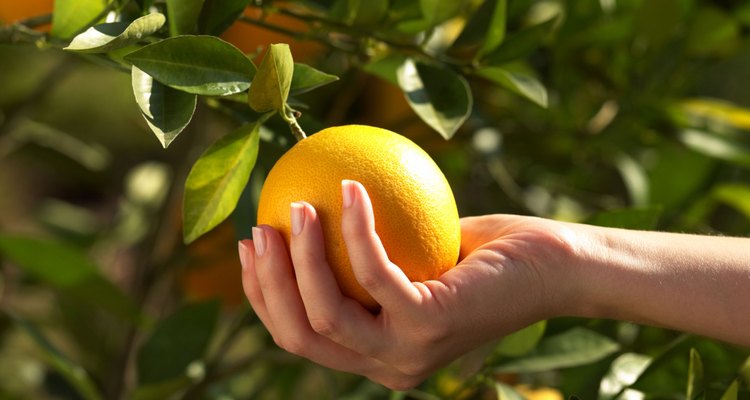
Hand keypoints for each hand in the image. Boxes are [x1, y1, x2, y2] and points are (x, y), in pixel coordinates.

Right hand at [238, 180, 573, 389]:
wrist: (554, 267)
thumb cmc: (488, 255)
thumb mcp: (415, 254)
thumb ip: (369, 248)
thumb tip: (315, 202)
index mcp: (378, 354)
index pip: (303, 337)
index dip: (265, 297)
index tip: (253, 247)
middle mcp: (388, 366)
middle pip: (300, 336)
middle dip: (267, 285)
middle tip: (259, 229)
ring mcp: (408, 352)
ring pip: (325, 313)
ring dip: (301, 256)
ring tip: (296, 204)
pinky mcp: (431, 324)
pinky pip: (374, 273)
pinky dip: (355, 229)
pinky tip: (352, 187)